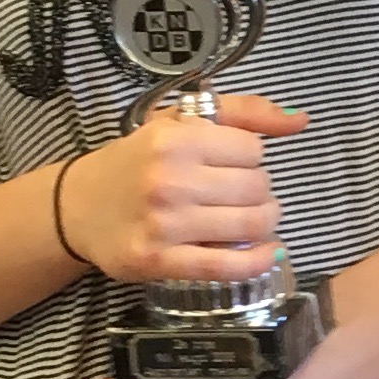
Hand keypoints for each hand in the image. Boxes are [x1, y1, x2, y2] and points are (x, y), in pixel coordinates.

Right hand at [57, 94, 301, 283]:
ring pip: (252, 224)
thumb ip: (243, 112)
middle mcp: (169, 179)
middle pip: (257, 187)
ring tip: (251, 221)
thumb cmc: (137, 162)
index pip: (253, 150)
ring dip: (263, 224)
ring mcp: (164, 223)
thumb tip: (300, 119)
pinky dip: (258, 262)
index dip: (251, 158)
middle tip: (240, 196)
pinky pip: (228, 266)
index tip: (232, 165)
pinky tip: (265, 254)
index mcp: (174, 138)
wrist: (77, 207)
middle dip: (260, 193)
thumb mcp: (179, 122)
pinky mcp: (159, 261)